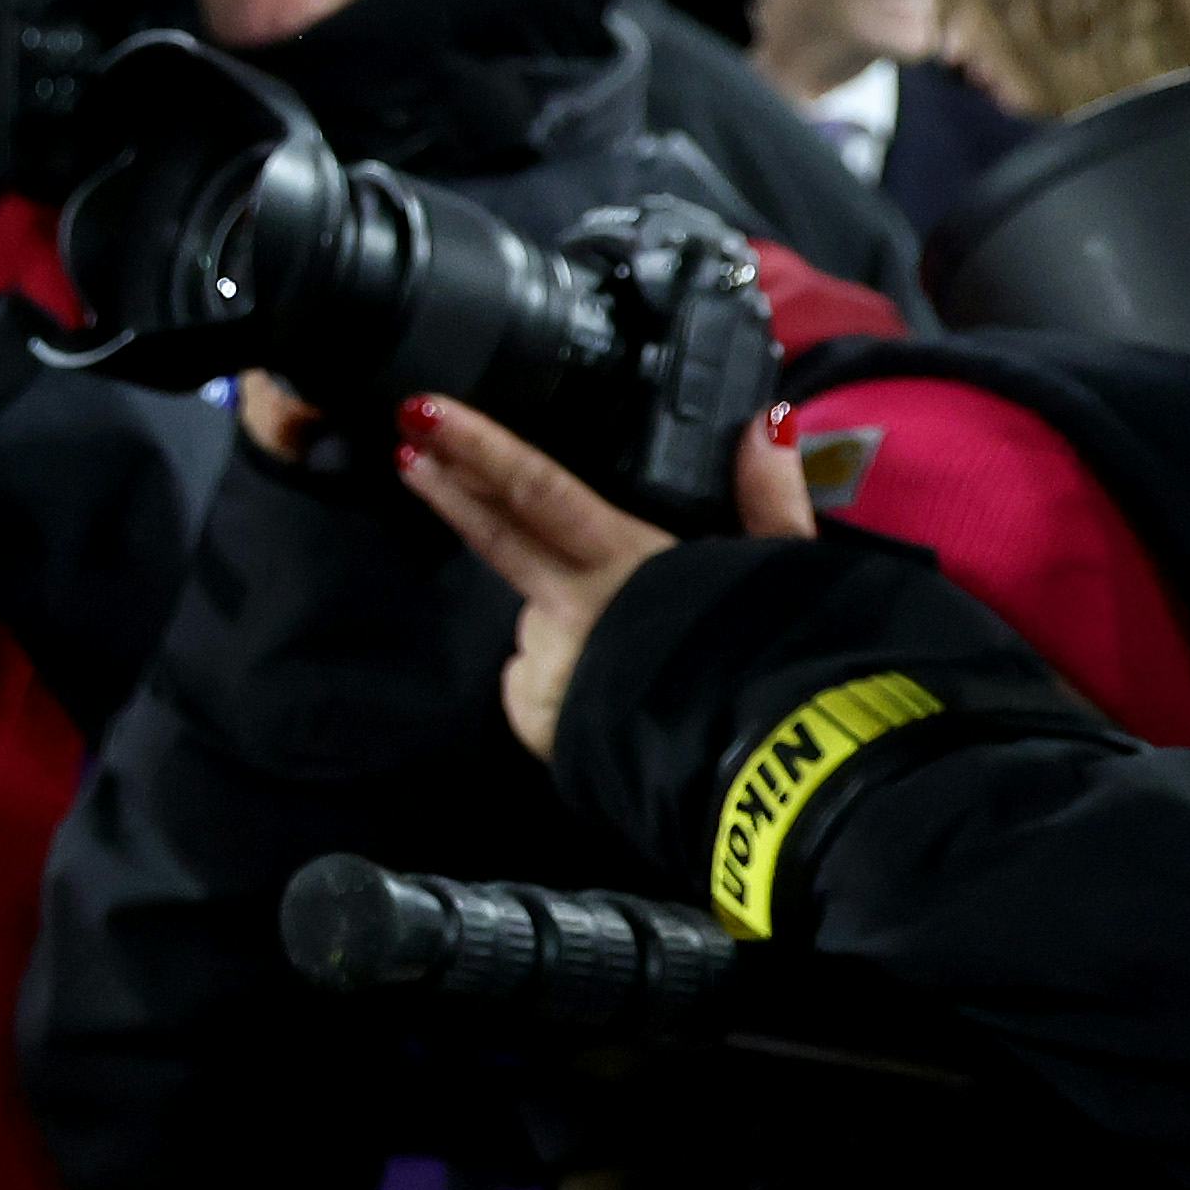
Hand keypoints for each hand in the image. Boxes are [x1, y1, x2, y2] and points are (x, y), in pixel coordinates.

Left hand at [388, 394, 818, 758]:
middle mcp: (567, 608)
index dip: (478, 450)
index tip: (420, 413)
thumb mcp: (781, 575)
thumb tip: (767, 421)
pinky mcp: (533, 717)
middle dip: (449, 490)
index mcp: (622, 564)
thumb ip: (765, 497)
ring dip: (566, 626)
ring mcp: (543, 663)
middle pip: (498, 537)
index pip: (537, 492)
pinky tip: (612, 702)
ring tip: (635, 657)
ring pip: (541, 624)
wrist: (761, 776)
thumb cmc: (771, 665)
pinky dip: (563, 685)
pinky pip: (536, 685)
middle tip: (408, 452)